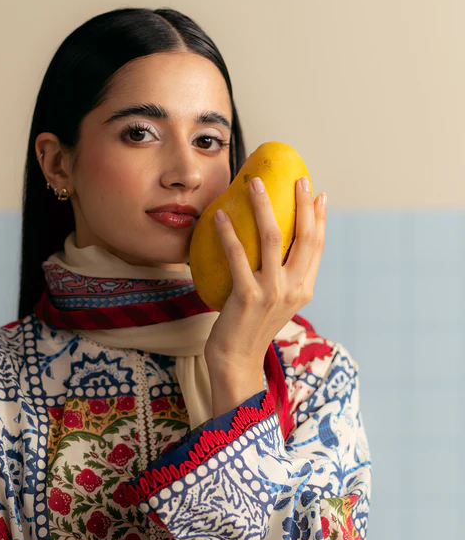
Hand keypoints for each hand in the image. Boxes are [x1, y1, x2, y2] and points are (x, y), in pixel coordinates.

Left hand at [204, 177, 326, 376]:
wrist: (236, 361)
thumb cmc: (250, 329)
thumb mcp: (275, 303)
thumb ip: (282, 279)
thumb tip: (275, 247)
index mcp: (304, 290)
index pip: (317, 246)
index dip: (319, 217)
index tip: (318, 193)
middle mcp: (294, 289)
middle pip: (304, 237)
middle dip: (302, 203)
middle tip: (297, 178)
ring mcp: (271, 293)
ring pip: (273, 238)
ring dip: (263, 206)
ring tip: (254, 183)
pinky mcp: (247, 297)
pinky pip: (237, 255)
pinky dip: (228, 232)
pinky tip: (220, 216)